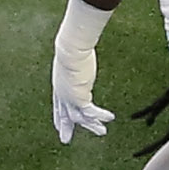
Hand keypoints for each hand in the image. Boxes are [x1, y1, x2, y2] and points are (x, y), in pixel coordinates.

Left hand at [48, 0, 113, 143]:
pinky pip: (92, 112)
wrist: (69, 47)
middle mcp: (62, 93)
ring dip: (91, 126)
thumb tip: (80, 29)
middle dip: (65, 127)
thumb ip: (77, 45)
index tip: (58, 122)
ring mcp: (70, 97)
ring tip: (101, 133)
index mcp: (59, 83)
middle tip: (64, 140)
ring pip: (79, 118)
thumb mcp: (73, 50)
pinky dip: (101, 116)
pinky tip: (110, 118)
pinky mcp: (80, 99)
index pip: (57, 103)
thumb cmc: (71, 44)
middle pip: (62, 115)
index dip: (58, 114)